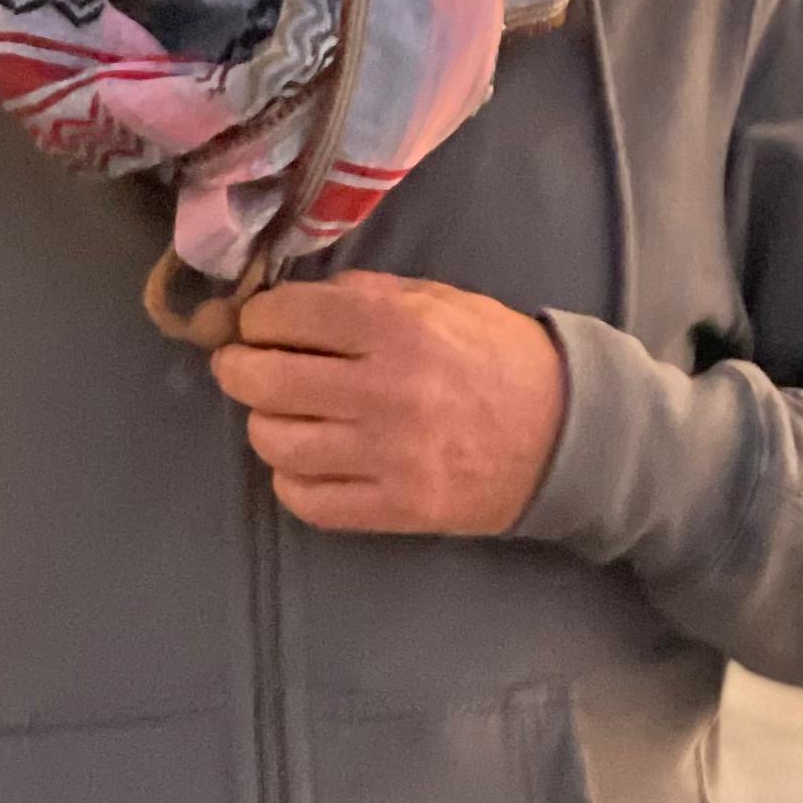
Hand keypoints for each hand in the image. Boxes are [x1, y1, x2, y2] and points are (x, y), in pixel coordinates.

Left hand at [209, 271, 566, 534]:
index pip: (285, 315)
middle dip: (237, 367)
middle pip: (264, 379)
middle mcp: (384, 388)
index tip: (259, 324)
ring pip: (276, 441)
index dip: (257, 319)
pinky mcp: (395, 507)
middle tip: (241, 365)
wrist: (565, 434)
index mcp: (396, 326)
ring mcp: (387, 454)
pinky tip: (304, 460)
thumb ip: (365, 295)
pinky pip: (307, 499)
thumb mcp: (440, 300)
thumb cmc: (497, 356)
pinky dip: (290, 478)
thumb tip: (290, 302)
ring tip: (278, 414)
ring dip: (264, 423)